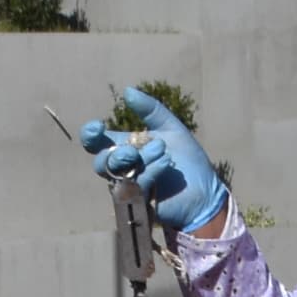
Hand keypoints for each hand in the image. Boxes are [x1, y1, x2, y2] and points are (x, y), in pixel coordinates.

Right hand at [79, 87, 228, 235]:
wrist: (206, 189)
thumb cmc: (187, 160)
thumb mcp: (170, 127)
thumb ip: (150, 110)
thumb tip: (127, 91)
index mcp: (125, 148)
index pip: (96, 143)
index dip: (90, 135)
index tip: (99, 127)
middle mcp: (123, 169)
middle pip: (101, 162)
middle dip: (116, 153)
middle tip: (137, 149)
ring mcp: (130, 188)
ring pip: (118, 176)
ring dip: (140, 160)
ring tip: (163, 152)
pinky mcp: (140, 204)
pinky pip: (135, 188)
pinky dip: (150, 172)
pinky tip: (166, 164)